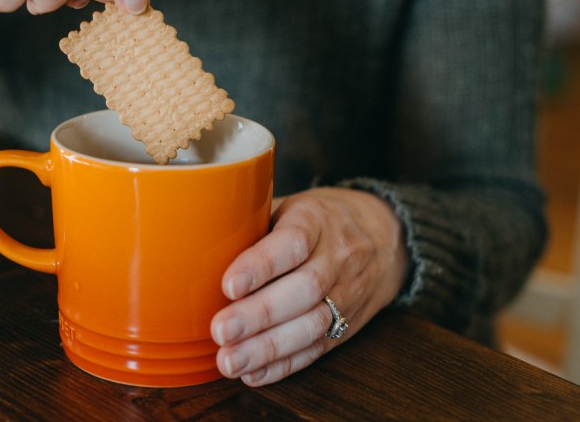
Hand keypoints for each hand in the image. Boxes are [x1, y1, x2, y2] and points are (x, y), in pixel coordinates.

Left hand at [211, 187, 409, 385]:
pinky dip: (284, 364)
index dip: (261, 266)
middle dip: (259, 315)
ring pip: (312, 324)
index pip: (292, 242)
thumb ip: (253, 224)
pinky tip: (254, 373)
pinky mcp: (347, 325)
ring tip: (230, 361)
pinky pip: (318, 348)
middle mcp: (337, 257)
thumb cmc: (318, 220)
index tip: (229, 285)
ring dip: (268, 348)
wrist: (384, 237)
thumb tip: (196, 245)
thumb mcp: (290, 206)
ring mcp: (346, 294)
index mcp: (317, 220)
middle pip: (303, 290)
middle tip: (221, 331)